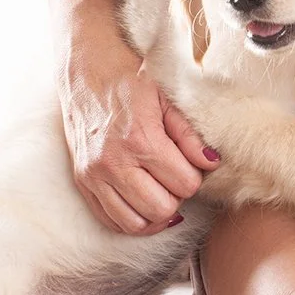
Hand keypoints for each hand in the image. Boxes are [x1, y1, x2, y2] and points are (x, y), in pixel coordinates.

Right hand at [60, 54, 220, 235]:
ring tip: (161, 189)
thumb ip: (190, 134)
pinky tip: (143, 201)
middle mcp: (114, 163)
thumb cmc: (131, 80)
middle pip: (161, 209)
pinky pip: (109, 220)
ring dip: (155, 212)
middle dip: (177, 195)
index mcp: (140, 139)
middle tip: (177, 175)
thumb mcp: (168, 98)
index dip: (196, 177)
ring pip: (135, 223)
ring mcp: (94, 176)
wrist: (87, 71)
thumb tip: (212, 162)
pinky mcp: (82, 183)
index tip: (193, 163)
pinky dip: (131, 218)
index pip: (184, 184)